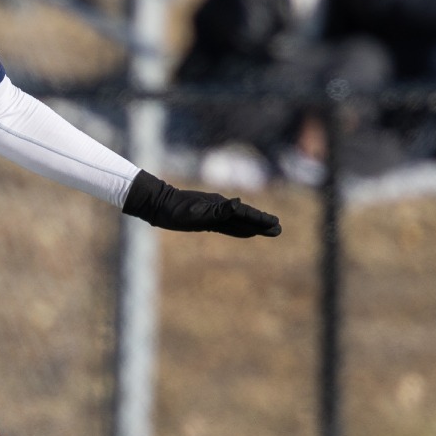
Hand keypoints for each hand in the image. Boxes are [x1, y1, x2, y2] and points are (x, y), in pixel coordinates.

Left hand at [123, 171, 281, 237]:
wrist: (157, 204)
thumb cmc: (174, 210)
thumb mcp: (195, 213)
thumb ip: (217, 211)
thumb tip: (238, 205)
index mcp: (220, 206)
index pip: (245, 214)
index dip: (260, 220)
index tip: (275, 224)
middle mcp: (220, 207)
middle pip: (245, 217)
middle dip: (261, 223)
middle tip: (279, 228)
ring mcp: (214, 212)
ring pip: (238, 221)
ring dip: (253, 226)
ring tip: (267, 230)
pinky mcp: (206, 218)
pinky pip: (227, 224)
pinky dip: (239, 228)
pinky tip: (245, 231)